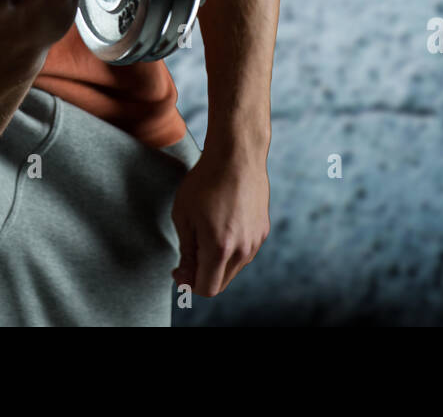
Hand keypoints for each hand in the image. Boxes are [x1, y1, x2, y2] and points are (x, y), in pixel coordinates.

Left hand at [170, 144, 270, 297]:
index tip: (179, 269)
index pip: (207, 288)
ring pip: (234, 268)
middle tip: (188, 255)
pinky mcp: (263, 229)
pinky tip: (221, 225)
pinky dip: (231, 249)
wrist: (237, 154)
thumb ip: (186, 251)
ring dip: (218, 263)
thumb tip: (186, 275)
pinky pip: (245, 251)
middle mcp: (243, 250)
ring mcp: (256, 240)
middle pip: (221, 282)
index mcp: (220, 248)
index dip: (189, 284)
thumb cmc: (205, 182)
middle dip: (202, 275)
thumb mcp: (184, 216)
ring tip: (205, 236)